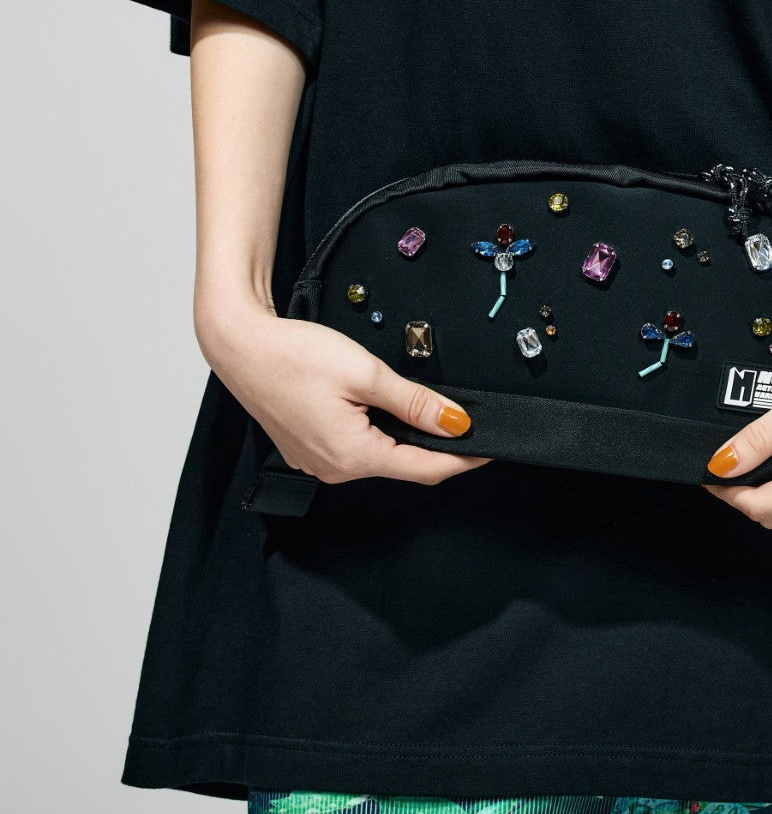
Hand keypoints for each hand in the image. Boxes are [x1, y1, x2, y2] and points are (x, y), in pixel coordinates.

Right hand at [197, 298, 491, 485]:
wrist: (238, 344)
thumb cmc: (292, 354)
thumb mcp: (366, 373)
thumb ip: (416, 402)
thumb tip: (456, 423)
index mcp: (353, 456)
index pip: (426, 469)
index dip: (464, 460)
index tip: (491, 449)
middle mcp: (335, 469)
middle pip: (405, 465)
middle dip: (438, 448)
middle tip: (466, 424)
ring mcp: (319, 462)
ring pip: (381, 456)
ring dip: (406, 438)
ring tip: (427, 411)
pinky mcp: (309, 448)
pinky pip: (357, 448)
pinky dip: (379, 433)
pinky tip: (384, 410)